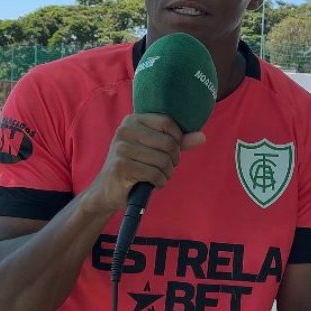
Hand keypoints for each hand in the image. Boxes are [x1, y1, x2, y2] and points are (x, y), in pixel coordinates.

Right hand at [83, 113, 205, 213]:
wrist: (107, 189)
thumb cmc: (136, 166)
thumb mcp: (155, 150)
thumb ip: (178, 141)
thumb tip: (202, 137)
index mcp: (133, 120)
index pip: (167, 122)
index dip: (178, 139)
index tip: (173, 151)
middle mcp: (125, 131)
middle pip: (168, 143)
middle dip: (173, 160)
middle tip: (166, 168)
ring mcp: (122, 148)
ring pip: (163, 160)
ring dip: (166, 174)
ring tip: (158, 176)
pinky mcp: (122, 167)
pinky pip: (154, 174)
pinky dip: (159, 182)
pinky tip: (152, 184)